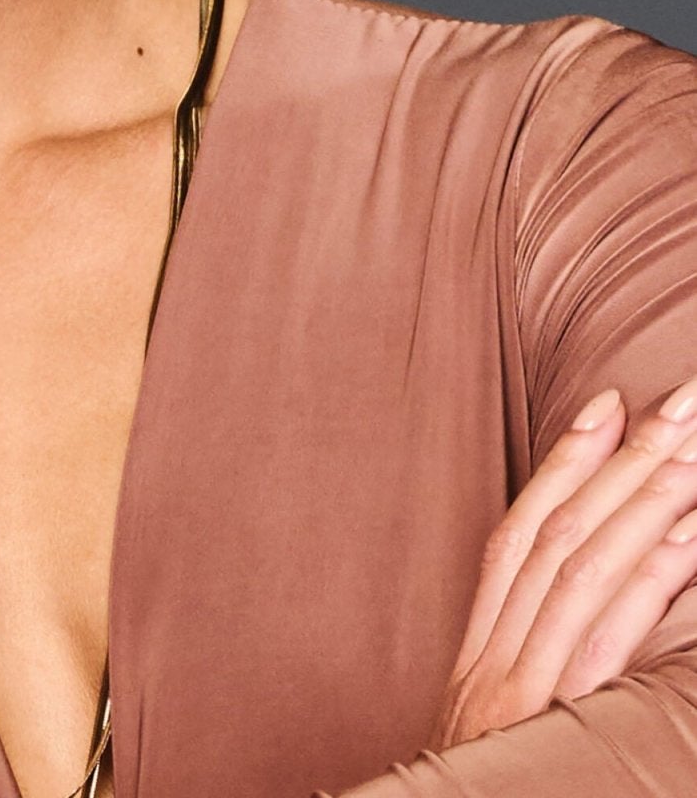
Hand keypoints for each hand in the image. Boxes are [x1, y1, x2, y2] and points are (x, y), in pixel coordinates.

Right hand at [430, 378, 696, 748]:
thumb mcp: (485, 754)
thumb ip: (520, 685)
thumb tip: (563, 622)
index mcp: (476, 666)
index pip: (518, 538)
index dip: (562, 465)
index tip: (610, 400)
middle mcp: (494, 667)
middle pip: (558, 538)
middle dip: (623, 461)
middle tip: (682, 398)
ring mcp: (524, 694)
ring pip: (583, 569)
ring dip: (647, 499)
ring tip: (696, 444)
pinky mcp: (553, 724)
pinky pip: (605, 636)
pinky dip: (650, 580)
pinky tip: (690, 538)